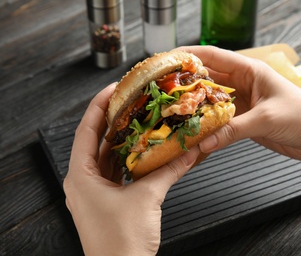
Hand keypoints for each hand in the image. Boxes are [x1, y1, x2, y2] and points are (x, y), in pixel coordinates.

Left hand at [64, 83, 200, 254]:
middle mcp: (83, 183)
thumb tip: (190, 151)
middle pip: (96, 142)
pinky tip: (144, 151)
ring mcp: (94, 194)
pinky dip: (130, 161)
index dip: (99, 106)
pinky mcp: (107, 203)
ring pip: (107, 158)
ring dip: (123, 141)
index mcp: (80, 177)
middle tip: (131, 102)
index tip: (113, 89)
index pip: (86, 130)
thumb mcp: (148, 198)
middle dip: (114, 121)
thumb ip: (170, 170)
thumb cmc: (121, 243)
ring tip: (139, 122)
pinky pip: (117, 174)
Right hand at [178, 46, 300, 195]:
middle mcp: (242, 83)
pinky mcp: (243, 120)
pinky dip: (207, 125)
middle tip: (162, 90)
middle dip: (185, 82)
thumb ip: (233, 130)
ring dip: (194, 105)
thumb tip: (204, 142)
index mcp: (249, 70)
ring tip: (173, 111)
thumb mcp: (267, 119)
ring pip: (211, 101)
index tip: (166, 60)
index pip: (212, 57)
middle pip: (207, 78)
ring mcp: (242, 102)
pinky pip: (219, 120)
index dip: (187, 56)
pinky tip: (194, 130)